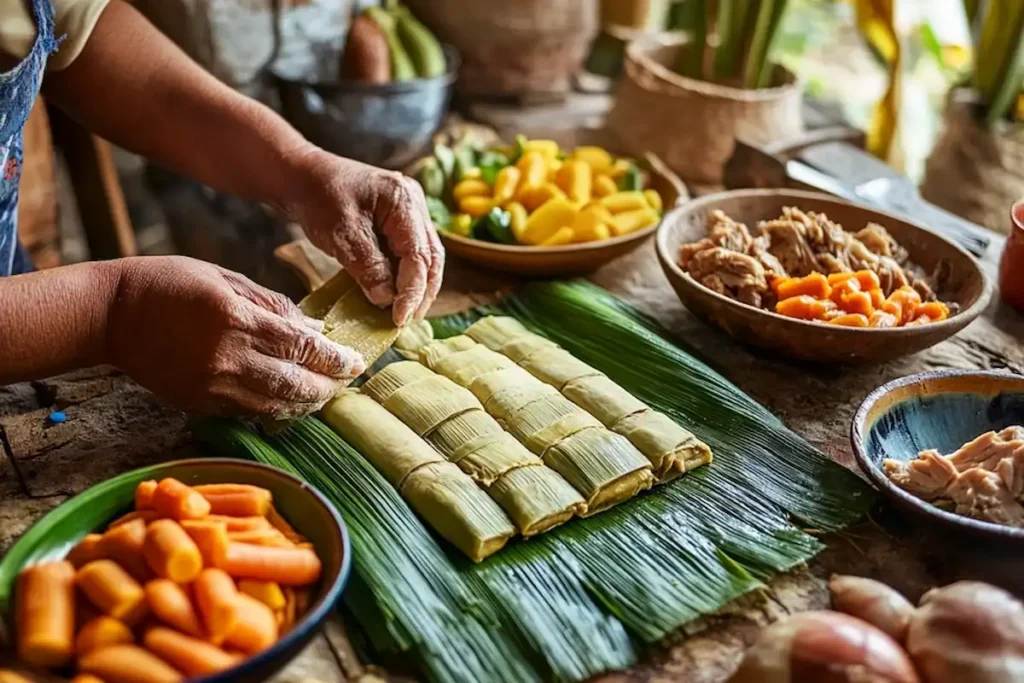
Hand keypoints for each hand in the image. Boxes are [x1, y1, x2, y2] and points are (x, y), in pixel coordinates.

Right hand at [106, 256, 365, 416]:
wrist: (110, 315)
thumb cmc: (170, 284)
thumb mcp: (227, 279)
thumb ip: (274, 306)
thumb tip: (316, 328)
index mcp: (236, 320)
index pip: (302, 346)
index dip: (334, 358)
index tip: (356, 361)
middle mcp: (227, 358)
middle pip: (294, 384)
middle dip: (328, 386)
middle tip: (347, 381)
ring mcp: (212, 386)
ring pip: (274, 406)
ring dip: (306, 403)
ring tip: (324, 394)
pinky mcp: (199, 403)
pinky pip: (248, 413)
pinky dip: (275, 409)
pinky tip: (290, 401)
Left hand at [285, 149, 443, 325]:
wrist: (301, 176)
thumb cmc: (317, 197)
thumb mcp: (340, 233)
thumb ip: (367, 266)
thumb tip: (387, 300)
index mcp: (403, 201)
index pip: (418, 255)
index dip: (412, 290)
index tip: (399, 318)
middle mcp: (414, 205)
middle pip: (431, 257)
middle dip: (421, 292)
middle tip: (405, 321)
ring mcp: (410, 213)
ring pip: (425, 258)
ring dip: (417, 287)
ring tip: (403, 314)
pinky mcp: (399, 223)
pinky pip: (410, 254)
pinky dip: (405, 277)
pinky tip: (396, 296)